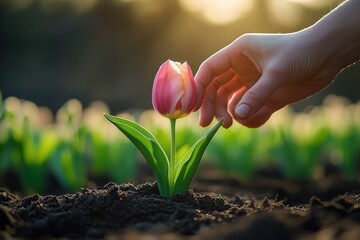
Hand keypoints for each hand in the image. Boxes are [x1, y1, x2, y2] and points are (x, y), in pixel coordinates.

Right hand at [194, 32, 340, 127]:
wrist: (328, 56)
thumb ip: (256, 95)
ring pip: (230, 101)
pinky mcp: (265, 96)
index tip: (193, 107)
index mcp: (239, 53)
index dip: (198, 87)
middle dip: (211, 106)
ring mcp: (252, 83)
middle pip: (216, 88)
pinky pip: (249, 110)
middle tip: (209, 124)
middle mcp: (241, 68)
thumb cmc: (302, 52)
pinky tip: (256, 119)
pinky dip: (249, 118)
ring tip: (230, 124)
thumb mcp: (277, 72)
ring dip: (228, 114)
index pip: (210, 70)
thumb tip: (236, 117)